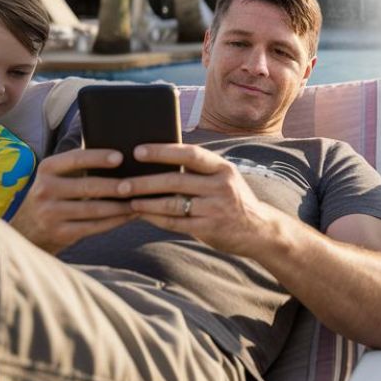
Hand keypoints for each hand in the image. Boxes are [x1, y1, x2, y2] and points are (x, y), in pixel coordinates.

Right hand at [9, 148, 133, 253]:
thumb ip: (78, 164)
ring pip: (94, 209)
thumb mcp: (55, 176)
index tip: (120, 157)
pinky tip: (130, 215)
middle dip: (115, 186)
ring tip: (140, 201)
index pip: (75, 159)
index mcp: (47, 169)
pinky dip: (115, 221)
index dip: (98, 158)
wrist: (26, 230)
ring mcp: (51, 214)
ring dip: (120, 206)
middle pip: (88, 186)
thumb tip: (118, 153)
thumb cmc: (52, 195)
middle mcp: (45, 190)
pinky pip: (94, 227)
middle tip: (138, 184)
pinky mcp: (60, 233)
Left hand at [123, 143, 281, 257]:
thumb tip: (157, 158)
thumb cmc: (232, 199)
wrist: (260, 229)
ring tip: (127, 199)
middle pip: (176, 180)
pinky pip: (176, 223)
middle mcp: (221, 186)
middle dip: (145, 181)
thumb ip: (198, 170)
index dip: (163, 151)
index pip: (190, 154)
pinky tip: (141, 214)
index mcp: (223, 168)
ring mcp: (216, 209)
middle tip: (121, 182)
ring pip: (173, 203)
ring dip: (146, 202)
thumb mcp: (223, 178)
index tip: (138, 151)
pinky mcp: (210, 229)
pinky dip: (156, 218)